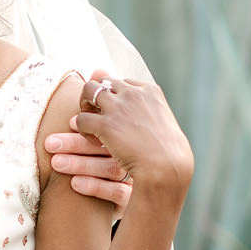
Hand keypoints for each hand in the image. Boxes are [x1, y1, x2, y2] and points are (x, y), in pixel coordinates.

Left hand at [44, 126, 133, 206]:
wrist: (126, 212)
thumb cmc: (102, 175)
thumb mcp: (99, 154)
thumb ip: (90, 138)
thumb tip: (71, 122)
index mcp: (126, 143)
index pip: (108, 131)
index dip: (86, 127)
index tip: (67, 124)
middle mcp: (133, 159)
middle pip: (108, 148)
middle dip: (76, 144)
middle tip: (50, 144)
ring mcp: (136, 179)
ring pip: (112, 168)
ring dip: (82, 164)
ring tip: (57, 163)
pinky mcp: (133, 200)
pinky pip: (118, 192)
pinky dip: (96, 186)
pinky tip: (75, 183)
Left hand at [68, 70, 191, 200]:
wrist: (167, 168)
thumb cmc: (168, 151)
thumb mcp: (162, 123)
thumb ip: (149, 110)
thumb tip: (136, 110)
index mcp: (150, 91)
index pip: (124, 82)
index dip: (116, 97)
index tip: (117, 113)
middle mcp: (133, 93)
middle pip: (104, 81)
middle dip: (97, 95)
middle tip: (96, 114)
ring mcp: (119, 107)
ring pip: (88, 91)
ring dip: (85, 105)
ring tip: (90, 123)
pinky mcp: (106, 125)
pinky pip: (81, 119)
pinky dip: (83, 130)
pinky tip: (95, 141)